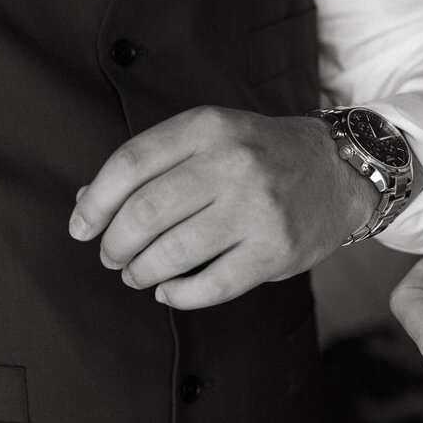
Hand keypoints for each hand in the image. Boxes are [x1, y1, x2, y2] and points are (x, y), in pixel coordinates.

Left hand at [68, 106, 376, 308]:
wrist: (341, 170)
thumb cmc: (263, 155)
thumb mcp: (212, 137)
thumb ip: (153, 163)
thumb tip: (88, 204)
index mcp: (210, 128)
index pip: (130, 163)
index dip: (95, 202)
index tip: (81, 227)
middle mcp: (234, 163)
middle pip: (146, 212)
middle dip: (116, 243)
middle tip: (112, 255)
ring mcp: (258, 208)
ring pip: (173, 252)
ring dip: (141, 271)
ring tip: (137, 274)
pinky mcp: (276, 250)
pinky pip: (212, 285)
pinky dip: (179, 294)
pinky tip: (170, 290)